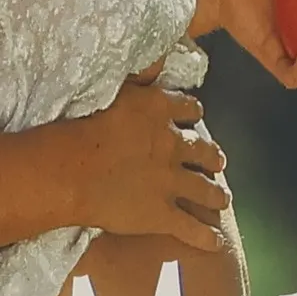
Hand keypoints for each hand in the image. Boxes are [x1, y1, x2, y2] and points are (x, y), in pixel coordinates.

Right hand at [62, 78, 231, 249]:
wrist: (73, 169)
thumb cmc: (83, 125)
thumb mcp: (116, 88)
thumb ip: (141, 74)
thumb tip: (161, 52)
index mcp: (160, 111)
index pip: (188, 108)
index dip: (193, 113)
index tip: (196, 116)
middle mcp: (173, 145)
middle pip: (203, 150)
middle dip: (212, 157)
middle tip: (219, 161)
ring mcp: (171, 182)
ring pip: (204, 190)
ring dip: (215, 195)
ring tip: (223, 199)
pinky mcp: (163, 214)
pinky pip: (190, 228)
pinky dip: (205, 237)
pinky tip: (216, 244)